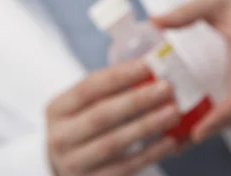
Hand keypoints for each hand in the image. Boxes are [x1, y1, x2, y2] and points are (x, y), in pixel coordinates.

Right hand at [46, 61, 179, 175]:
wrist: (70, 165)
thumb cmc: (87, 124)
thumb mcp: (88, 104)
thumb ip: (114, 88)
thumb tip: (153, 66)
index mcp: (57, 109)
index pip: (89, 87)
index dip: (119, 75)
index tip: (148, 65)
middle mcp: (59, 137)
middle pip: (101, 115)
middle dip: (137, 100)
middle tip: (167, 88)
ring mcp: (73, 164)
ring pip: (113, 143)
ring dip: (147, 126)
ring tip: (173, 112)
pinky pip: (125, 168)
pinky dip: (150, 154)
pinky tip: (170, 141)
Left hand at [152, 0, 230, 141]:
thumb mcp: (212, 1)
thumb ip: (185, 12)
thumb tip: (154, 21)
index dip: (222, 115)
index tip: (198, 130)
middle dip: (210, 129)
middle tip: (177, 143)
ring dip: (210, 128)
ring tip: (178, 141)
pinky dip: (215, 120)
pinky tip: (189, 126)